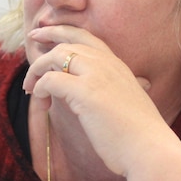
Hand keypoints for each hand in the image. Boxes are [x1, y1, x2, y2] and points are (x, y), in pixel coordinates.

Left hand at [23, 25, 177, 175]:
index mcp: (118, 65)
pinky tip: (39, 100)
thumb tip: (98, 96)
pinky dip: (39, 87)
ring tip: (30, 87)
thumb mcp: (129, 103)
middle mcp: (108, 64)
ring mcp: (97, 75)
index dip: (63, 31)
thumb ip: (114, 92)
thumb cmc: (139, 135)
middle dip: (45, 43)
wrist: (149, 149)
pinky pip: (51, 80)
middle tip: (31, 51)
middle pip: (68, 42)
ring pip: (56, 56)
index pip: (86, 37)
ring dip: (37, 70)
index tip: (45, 33)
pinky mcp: (85, 92)